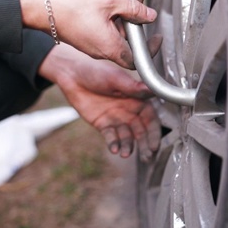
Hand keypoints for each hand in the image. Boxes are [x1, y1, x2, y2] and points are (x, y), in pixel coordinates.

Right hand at [19, 0, 156, 68]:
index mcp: (111, 48)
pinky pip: (103, 20)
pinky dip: (110, 5)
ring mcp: (93, 41)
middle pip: (128, 32)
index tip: (157, 37)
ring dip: (124, 1)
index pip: (138, 57)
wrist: (38, 6)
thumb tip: (150, 15)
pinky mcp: (84, 32)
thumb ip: (134, 8)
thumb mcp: (109, 0)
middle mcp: (103, 49)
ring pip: (116, 22)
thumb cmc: (70, 5)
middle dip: (137, 8)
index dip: (150, 48)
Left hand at [38, 37, 162, 158]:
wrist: (72, 74)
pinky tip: (115, 149)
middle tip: (147, 157)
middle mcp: (130, 111)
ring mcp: (117, 119)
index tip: (155, 145)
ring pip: (127, 137)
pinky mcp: (103, 125)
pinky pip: (111, 137)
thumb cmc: (96, 71)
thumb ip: (133, 87)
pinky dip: (114, 143)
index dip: (154, 132)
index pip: (150, 119)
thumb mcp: (115, 78)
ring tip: (126, 153)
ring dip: (128, 146)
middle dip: (145, 145)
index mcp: (138, 99)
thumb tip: (151, 89)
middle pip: (141, 132)